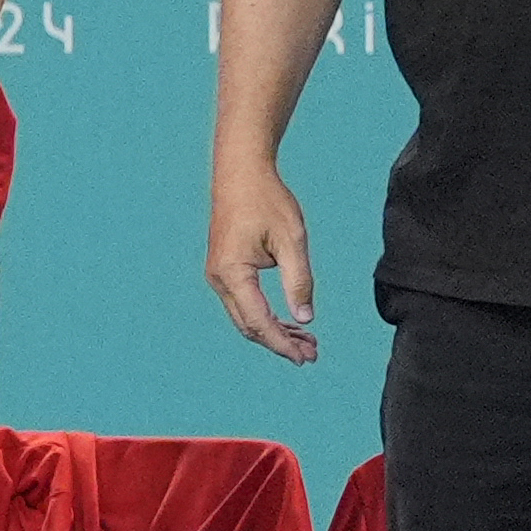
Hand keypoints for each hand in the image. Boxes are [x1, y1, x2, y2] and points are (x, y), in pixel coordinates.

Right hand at [205, 158, 320, 364]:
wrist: (241, 173)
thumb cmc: (266, 201)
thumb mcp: (292, 241)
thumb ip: (299, 282)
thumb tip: (305, 318)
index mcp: (233, 273)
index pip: (259, 321)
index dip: (282, 343)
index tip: (304, 358)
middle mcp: (219, 279)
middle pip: (248, 325)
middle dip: (279, 343)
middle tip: (311, 354)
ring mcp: (219, 275)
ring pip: (245, 317)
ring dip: (274, 331)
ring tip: (306, 341)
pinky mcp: (225, 270)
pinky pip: (243, 303)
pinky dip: (266, 315)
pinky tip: (289, 321)